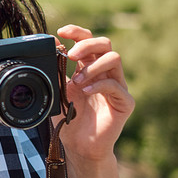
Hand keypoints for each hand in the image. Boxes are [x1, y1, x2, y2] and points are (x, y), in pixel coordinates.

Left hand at [56, 25, 134, 161]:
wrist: (79, 145)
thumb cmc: (68, 117)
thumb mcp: (57, 90)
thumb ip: (56, 69)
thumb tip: (52, 44)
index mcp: (88, 66)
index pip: (88, 40)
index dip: (77, 31)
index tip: (62, 31)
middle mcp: (105, 73)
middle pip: (105, 43)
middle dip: (86, 44)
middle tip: (69, 55)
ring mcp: (117, 86)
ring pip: (114, 59)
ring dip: (92, 66)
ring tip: (76, 81)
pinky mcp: (124, 102)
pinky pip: (117, 85)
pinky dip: (99, 85)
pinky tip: (85, 92)